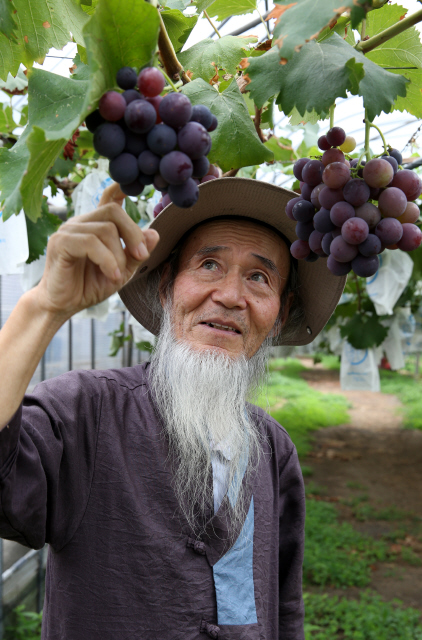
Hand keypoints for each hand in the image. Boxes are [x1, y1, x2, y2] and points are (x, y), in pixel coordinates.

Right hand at [35, 183, 159, 318]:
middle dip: (133, 234)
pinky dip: (107, 259)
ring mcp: (68, 230)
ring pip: (105, 229)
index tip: (131, 186)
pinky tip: (112, 274)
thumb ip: (136, 254)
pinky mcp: (60, 243)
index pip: (108, 199)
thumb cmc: (89, 286)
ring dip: (119, 255)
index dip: (120, 188)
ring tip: (118, 275)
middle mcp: (81, 223)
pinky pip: (91, 243)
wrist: (64, 305)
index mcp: (96, 226)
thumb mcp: (121, 271)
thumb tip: (154, 233)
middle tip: (141, 256)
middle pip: (113, 212)